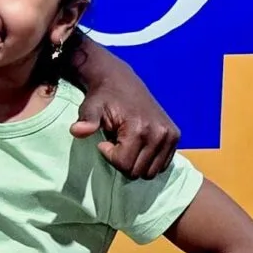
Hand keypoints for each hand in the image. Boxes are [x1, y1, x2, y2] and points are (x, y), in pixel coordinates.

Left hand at [69, 55, 177, 178]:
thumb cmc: (103, 97)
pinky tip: (138, 144)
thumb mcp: (91, 107)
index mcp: (140, 128)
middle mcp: (159, 133)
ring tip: (127, 143)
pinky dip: (148, 160)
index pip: (125, 165)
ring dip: (135, 162)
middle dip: (123, 161)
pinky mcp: (175, 136)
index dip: (110, 156)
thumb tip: (76, 131)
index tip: (106, 141)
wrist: (121, 80)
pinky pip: (162, 165)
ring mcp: (170, 136)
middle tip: (116, 141)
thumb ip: (87, 121)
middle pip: (138, 172)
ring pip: (150, 172)